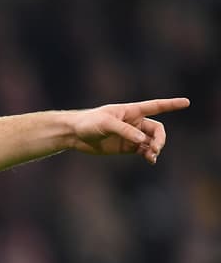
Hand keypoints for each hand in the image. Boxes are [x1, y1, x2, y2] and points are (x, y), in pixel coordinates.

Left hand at [71, 97, 188, 162]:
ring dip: (155, 148)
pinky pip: (143, 151)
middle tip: (154, 148)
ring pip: (152, 141)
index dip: (171, 104)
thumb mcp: (106, 123)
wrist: (74, 134)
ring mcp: (132, 136)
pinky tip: (150, 160)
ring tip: (151, 156)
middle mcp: (135, 122)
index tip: (186, 102)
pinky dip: (149, 155)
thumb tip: (142, 141)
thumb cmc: (89, 122)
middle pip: (157, 130)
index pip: (155, 106)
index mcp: (132, 110)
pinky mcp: (126, 148)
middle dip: (160, 139)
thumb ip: (125, 131)